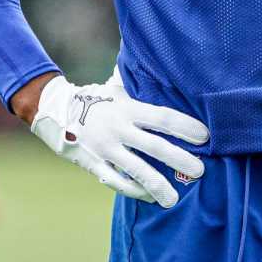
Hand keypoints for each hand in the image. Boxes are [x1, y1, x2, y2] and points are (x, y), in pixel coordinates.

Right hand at [29, 75, 208, 207]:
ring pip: (138, 170)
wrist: (56, 110)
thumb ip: (138, 83)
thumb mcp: (117, 87)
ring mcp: (106, 149)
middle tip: (201, 171)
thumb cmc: (94, 98)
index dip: (186, 127)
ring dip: (159, 185)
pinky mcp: (95, 164)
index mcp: (127, 107)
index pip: (163, 117)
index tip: (205, 136)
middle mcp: (119, 128)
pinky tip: (151, 197)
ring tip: (175, 198)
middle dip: (180, 159)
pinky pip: (118, 182)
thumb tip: (160, 63)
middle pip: (156, 147)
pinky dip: (136, 191)